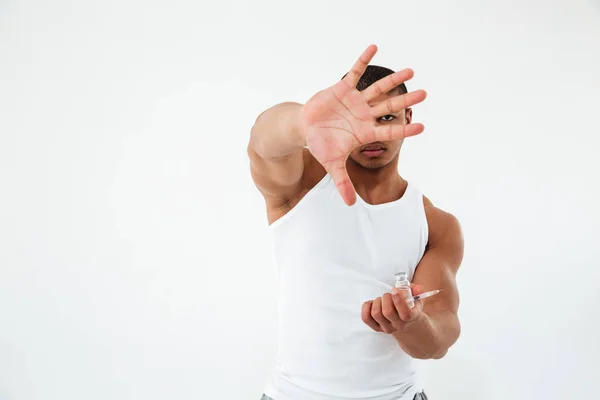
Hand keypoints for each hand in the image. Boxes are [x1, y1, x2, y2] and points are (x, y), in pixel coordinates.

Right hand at [300, 44, 426, 204]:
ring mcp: (356, 101)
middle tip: (424, 95)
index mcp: (365, 132)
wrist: (303, 128)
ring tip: (411, 71)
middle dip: (406, 101)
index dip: (404, 129)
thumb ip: (342, 183)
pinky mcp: (343, 88)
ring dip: (393, 80)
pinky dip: (363, 60)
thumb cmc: (320, 145)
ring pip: (378, 89)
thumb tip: (350, 206)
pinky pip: (355, 71)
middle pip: (389, 107)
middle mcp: (365, 115)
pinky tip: (375, 47)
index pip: (389, 131)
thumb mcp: (332, 165)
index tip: (421, 127)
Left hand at [361, 283, 425, 333]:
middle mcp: (398, 325)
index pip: (405, 313)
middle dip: (386, 298)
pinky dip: (367, 306)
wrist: (405, 324)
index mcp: (411, 318)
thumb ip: (417, 291)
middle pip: (387, 312)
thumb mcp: (416, 299)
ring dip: (377, 301)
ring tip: (382, 299)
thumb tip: (417, 288)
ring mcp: (386, 328)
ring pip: (376, 313)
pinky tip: (373, 303)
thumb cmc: (409, 307)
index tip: (395, 290)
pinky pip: (366, 317)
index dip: (399, 300)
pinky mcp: (376, 327)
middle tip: (389, 295)